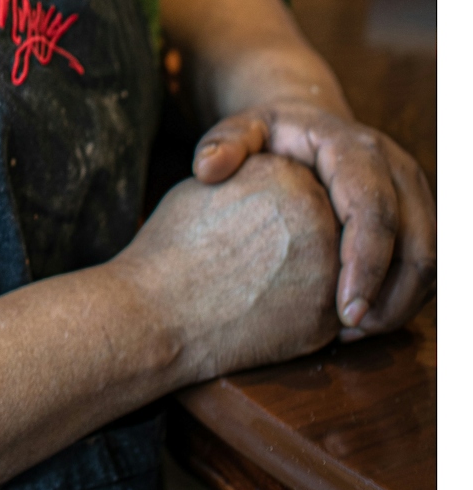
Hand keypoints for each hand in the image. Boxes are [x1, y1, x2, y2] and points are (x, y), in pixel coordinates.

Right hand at [118, 154, 340, 383]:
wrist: (158, 314)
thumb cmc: (172, 248)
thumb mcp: (211, 187)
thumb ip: (255, 182)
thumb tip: (274, 194)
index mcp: (287, 174)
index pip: (301, 186)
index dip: (272, 211)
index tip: (243, 229)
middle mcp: (317, 215)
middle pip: (321, 223)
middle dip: (294, 241)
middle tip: (251, 259)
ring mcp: (328, 267)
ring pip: (329, 267)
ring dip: (303, 275)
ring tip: (254, 283)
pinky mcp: (326, 315)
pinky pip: (324, 307)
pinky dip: (299, 311)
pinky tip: (262, 310)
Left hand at [191, 104, 435, 337]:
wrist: (308, 125)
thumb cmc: (272, 136)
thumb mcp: (243, 130)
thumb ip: (224, 143)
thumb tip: (206, 170)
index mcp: (356, 148)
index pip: (374, 211)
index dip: (366, 265)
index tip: (343, 312)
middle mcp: (398, 168)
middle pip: (419, 242)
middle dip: (391, 297)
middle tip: (349, 332)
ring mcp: (416, 192)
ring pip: (432, 259)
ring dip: (401, 303)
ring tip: (353, 332)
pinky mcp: (421, 214)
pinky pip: (428, 265)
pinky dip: (405, 298)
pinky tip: (363, 320)